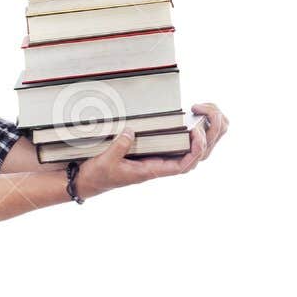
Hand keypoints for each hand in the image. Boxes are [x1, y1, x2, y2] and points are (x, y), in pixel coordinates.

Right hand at [78, 102, 228, 195]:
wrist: (91, 180)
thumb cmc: (100, 174)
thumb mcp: (107, 160)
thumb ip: (120, 146)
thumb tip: (131, 131)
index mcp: (152, 171)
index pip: (182, 166)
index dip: (194, 152)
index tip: (196, 134)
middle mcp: (160, 166)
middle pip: (194, 159)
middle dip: (205, 141)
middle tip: (203, 119)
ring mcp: (158, 160)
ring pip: (191, 154)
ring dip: (203, 138)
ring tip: (204, 116)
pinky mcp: (153, 153)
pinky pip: (180, 148)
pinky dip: (191, 137)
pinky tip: (192, 120)